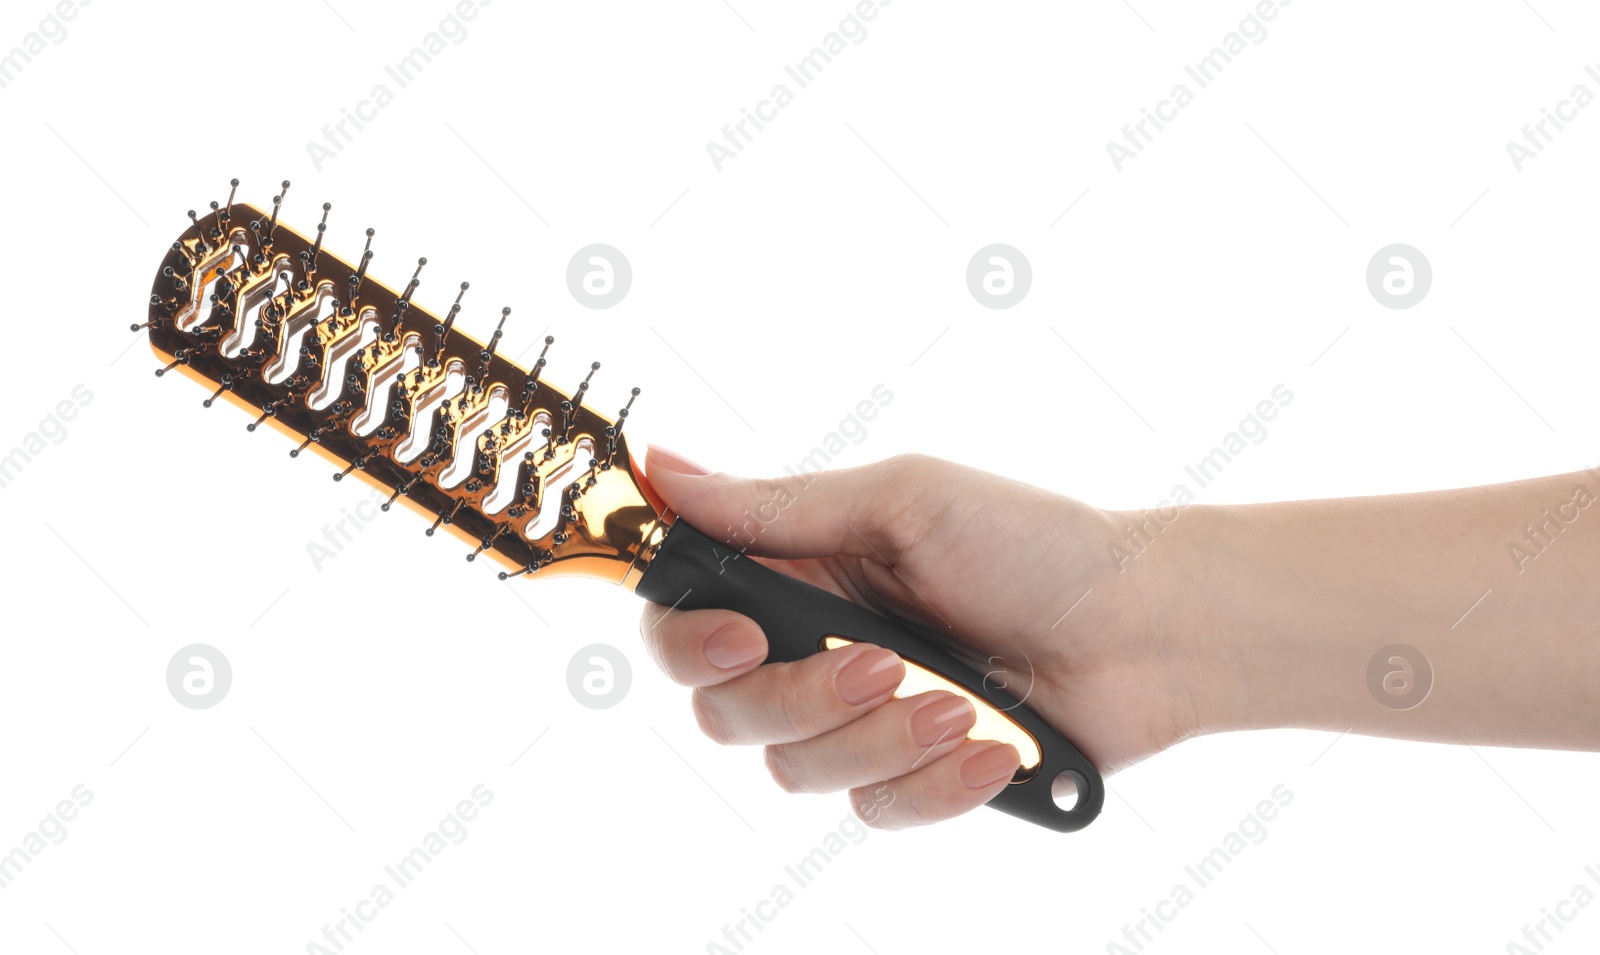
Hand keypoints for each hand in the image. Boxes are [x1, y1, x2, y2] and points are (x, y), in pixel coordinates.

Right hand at [638, 449, 1207, 829]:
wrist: (1148, 626)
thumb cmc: (1036, 544)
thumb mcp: (906, 501)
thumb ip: (781, 506)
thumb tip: (665, 467)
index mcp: (802, 573)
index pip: (687, 620)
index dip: (689, 642)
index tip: (740, 642)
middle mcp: (817, 648)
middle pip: (726, 711)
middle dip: (801, 698)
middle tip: (880, 664)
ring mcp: (863, 720)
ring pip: (797, 770)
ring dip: (879, 740)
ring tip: (959, 701)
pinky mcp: (914, 774)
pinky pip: (875, 809)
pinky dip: (934, 783)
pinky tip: (993, 748)